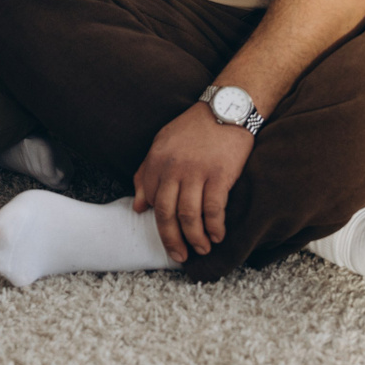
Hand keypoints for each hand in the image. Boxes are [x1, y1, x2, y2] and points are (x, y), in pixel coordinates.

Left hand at [132, 102, 253, 264]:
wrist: (226, 108)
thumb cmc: (194, 128)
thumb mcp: (162, 144)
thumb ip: (146, 173)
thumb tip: (138, 206)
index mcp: (157, 161)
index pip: (151, 201)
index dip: (159, 224)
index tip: (168, 238)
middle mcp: (173, 168)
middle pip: (167, 214)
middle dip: (172, 240)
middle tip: (180, 256)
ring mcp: (196, 172)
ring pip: (189, 216)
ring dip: (195, 238)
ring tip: (202, 249)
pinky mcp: (220, 174)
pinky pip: (214, 209)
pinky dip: (215, 227)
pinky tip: (218, 236)